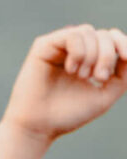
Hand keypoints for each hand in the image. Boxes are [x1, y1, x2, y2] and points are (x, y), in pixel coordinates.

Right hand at [2, 25, 126, 141]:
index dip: (124, 43)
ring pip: (88, 31)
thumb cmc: (69, 114)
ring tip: (81, 76)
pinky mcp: (43, 46)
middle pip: (104, 34)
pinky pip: (72, 35)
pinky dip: (78, 52)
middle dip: (108, 55)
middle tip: (99, 78)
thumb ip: (124, 72)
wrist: (39, 126)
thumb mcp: (107, 93)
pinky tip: (71, 69)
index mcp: (89, 59)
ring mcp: (58, 46)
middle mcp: (74, 49)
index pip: (112, 38)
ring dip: (93, 55)